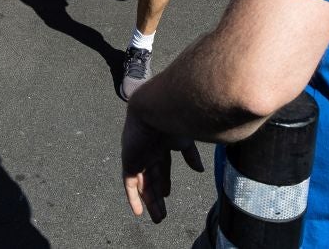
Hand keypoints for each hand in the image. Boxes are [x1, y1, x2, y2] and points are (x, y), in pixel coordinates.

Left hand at [121, 106, 203, 223]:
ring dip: (149, 202)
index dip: (164, 181)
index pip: (162, 167)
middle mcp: (147, 151)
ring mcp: (137, 156)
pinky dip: (133, 197)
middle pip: (151, 178)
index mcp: (161, 145)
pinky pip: (128, 183)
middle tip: (162, 214)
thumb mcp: (185, 140)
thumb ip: (190, 155)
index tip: (167, 195)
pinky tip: (138, 211)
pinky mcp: (129, 161)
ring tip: (158, 218)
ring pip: (142, 184)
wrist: (154, 109)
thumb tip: (199, 171)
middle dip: (157, 196)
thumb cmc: (173, 120)